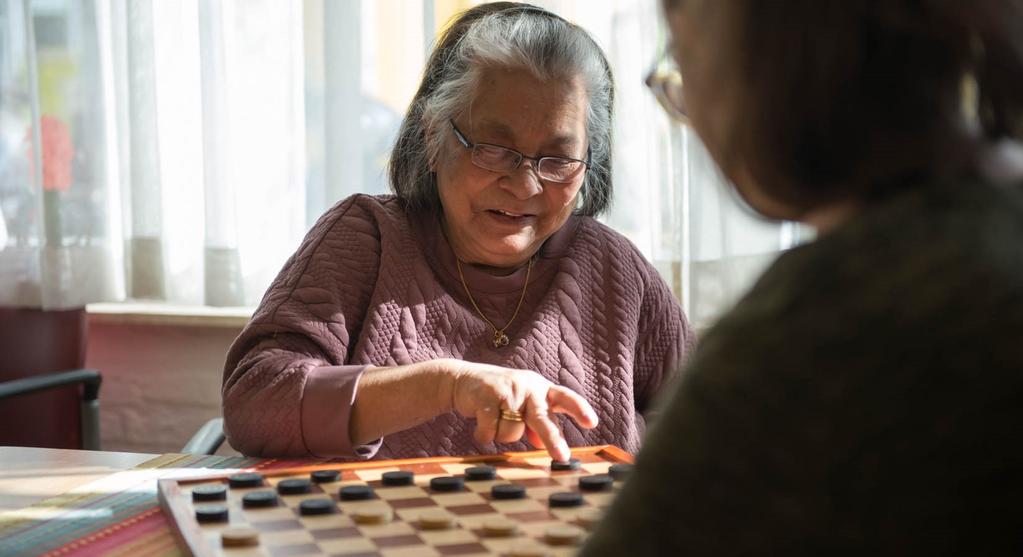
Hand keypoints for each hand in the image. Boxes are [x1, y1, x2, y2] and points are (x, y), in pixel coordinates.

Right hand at [445, 359, 598, 461]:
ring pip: (512, 431)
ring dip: (502, 435)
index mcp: (540, 388)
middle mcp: (527, 386)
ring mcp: (506, 391)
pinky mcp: (486, 397)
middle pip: (541, 417)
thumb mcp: (522, 405)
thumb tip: (541, 444)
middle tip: (562, 457)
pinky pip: (491, 431)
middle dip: (552, 438)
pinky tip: (480, 426)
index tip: (591, 423)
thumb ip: (535, 423)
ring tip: (494, 421)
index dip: (579, 409)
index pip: (564, 397)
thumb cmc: (499, 396)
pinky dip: (484, 436)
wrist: (463, 380)